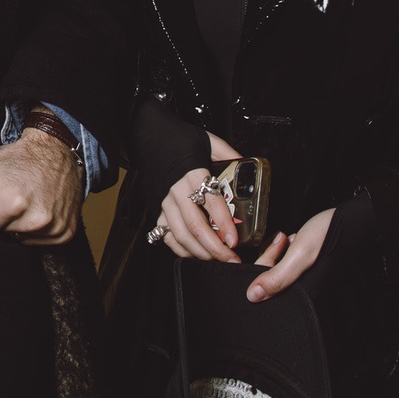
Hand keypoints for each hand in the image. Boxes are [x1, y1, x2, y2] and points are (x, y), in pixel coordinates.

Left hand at [0, 127, 81, 245]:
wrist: (56, 151)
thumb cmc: (19, 159)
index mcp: (13, 204)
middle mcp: (36, 220)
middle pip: (2, 234)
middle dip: (0, 219)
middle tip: (8, 199)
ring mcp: (53, 229)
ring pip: (20, 239)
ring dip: (18, 226)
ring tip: (23, 204)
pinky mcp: (65, 234)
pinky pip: (40, 242)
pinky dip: (36, 231)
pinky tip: (36, 210)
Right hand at [152, 132, 245, 260]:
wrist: (150, 137)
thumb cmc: (179, 140)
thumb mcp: (209, 141)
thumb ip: (229, 154)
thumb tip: (249, 167)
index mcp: (193, 174)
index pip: (212, 203)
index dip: (224, 224)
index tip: (234, 240)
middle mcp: (177, 191)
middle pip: (195, 226)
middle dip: (215, 248)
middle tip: (231, 258)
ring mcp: (165, 203)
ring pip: (181, 235)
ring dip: (200, 252)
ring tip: (217, 259)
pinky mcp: (157, 209)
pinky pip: (167, 235)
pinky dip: (181, 249)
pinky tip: (195, 254)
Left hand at [244, 206, 335, 300]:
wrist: (350, 219)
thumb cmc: (333, 234)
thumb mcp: (301, 253)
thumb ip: (278, 276)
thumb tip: (254, 295)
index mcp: (306, 294)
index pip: (269, 290)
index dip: (264, 267)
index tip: (273, 249)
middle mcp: (306, 291)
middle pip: (273, 279)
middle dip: (274, 257)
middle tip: (285, 241)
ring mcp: (307, 280)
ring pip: (280, 269)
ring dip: (281, 252)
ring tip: (294, 239)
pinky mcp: (309, 271)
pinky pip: (290, 264)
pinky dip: (289, 251)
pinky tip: (297, 240)